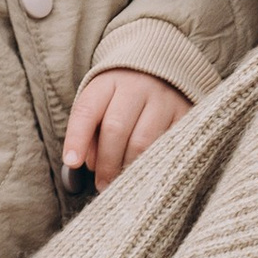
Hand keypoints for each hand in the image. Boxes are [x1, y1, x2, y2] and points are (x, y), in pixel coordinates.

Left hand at [62, 68, 192, 192]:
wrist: (166, 71)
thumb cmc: (124, 98)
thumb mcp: (102, 103)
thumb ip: (89, 131)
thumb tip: (88, 164)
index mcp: (109, 82)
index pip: (87, 110)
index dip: (77, 138)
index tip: (71, 163)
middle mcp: (137, 87)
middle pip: (115, 128)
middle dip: (106, 162)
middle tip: (102, 185)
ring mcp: (164, 100)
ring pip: (143, 142)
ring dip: (129, 168)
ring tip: (122, 184)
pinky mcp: (186, 114)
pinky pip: (168, 146)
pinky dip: (154, 165)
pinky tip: (146, 176)